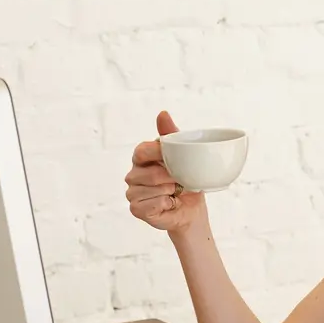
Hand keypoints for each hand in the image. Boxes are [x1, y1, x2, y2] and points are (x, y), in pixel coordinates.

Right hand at [125, 111, 206, 233]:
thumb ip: (171, 135)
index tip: (173, 160)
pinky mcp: (136, 209)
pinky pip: (152, 204)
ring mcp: (132, 192)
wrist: (191, 209)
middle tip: (179, 181)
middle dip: (171, 177)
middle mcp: (133, 174)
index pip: (141, 151)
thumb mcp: (183, 156)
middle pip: (150, 173)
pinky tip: (169, 204)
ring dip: (170, 192)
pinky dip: (166, 204)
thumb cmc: (186, 182)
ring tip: (173, 193)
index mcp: (142, 158)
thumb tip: (162, 113)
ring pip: (152, 189)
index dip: (157, 154)